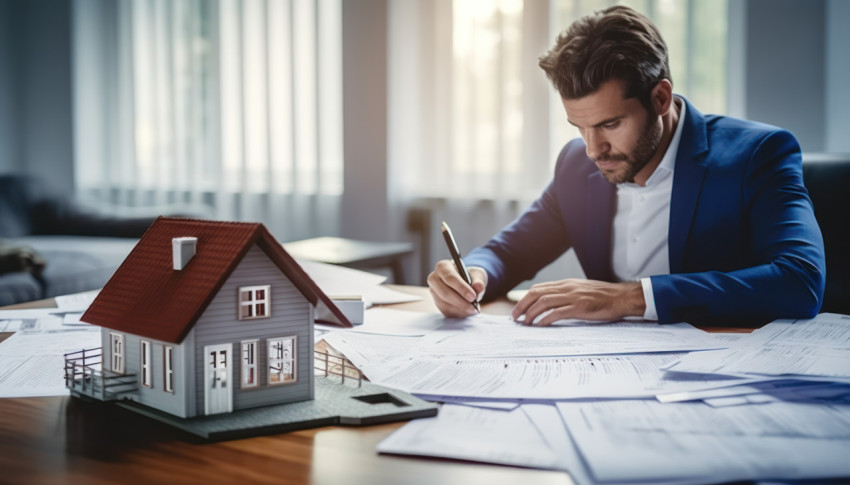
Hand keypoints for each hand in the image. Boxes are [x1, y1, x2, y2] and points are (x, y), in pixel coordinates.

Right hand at [427, 260, 486, 317]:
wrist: (466, 283)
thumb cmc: (470, 276)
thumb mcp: (477, 275)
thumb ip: (478, 280)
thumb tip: (478, 287)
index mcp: (442, 267)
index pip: (449, 277)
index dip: (461, 288)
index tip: (473, 296)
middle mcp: (434, 279)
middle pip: (445, 293)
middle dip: (460, 302)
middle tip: (474, 306)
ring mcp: (434, 292)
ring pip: (445, 304)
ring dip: (461, 309)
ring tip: (473, 309)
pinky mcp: (437, 303)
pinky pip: (446, 311)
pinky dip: (459, 313)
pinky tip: (467, 311)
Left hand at [511, 278, 644, 324]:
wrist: (621, 297)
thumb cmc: (603, 296)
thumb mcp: (581, 290)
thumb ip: (567, 294)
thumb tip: (551, 303)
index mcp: (566, 284)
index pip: (539, 288)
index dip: (525, 298)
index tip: (518, 309)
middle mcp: (567, 288)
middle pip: (537, 294)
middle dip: (522, 306)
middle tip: (515, 317)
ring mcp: (573, 297)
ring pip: (544, 302)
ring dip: (531, 313)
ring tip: (525, 323)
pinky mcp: (580, 307)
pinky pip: (558, 312)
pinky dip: (546, 319)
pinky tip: (540, 325)